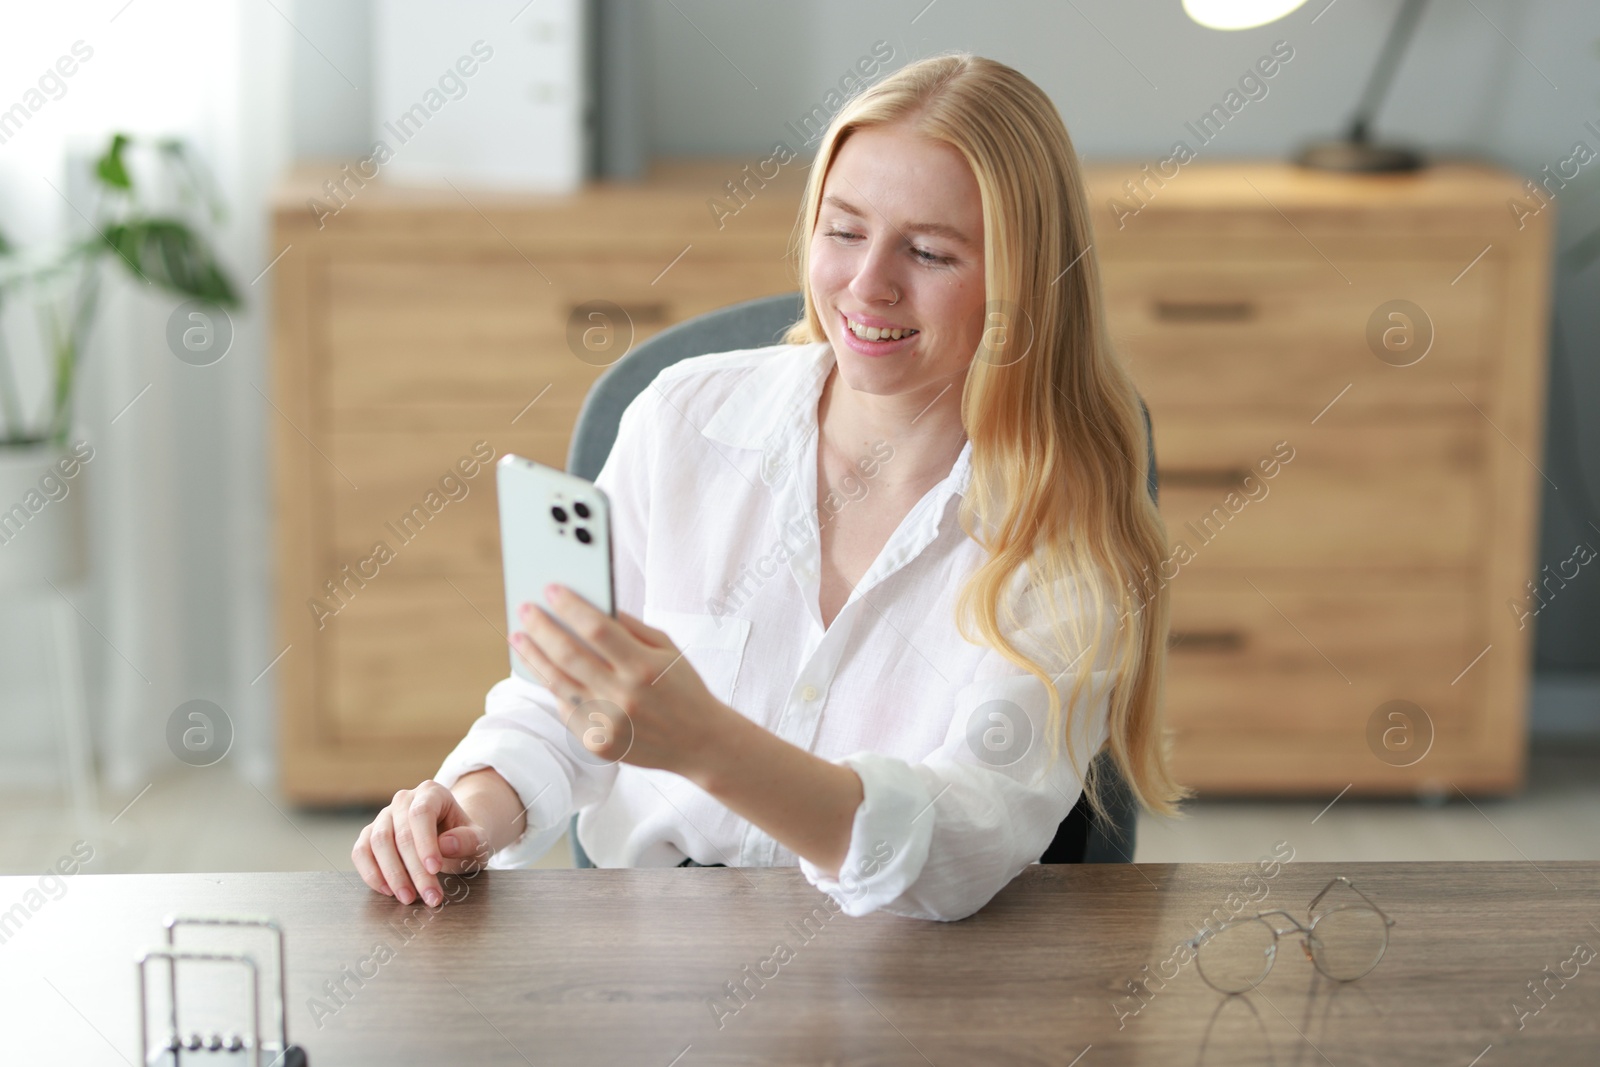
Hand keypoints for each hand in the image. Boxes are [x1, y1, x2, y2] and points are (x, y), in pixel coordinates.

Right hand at [352, 780, 490, 905]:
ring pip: (377, 842)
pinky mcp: (370, 834)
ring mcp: (384, 816)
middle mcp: (403, 800)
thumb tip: (446, 844)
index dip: (425, 842)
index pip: (421, 813)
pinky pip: (361, 852)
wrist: (452, 840)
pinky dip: (371, 873)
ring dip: (392, 875)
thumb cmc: (465, 839)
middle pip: (401, 833)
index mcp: (431, 793)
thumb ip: (469, 840)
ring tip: (409, 898)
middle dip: (414, 870)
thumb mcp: (478, 840)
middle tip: (429, 896)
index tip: (435, 868)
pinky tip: (388, 891)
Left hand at [511, 584, 737, 780]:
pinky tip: (544, 670)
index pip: (597, 628)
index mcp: (645, 667)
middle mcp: (625, 696)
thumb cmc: (683, 688)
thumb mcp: (668, 650)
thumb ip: (631, 628)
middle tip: (525, 610)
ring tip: (519, 638)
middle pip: (569, 655)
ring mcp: (608, 724)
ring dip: (534, 657)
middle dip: (542, 628)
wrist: (699, 742)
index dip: (570, 606)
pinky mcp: (598, 744)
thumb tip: (591, 606)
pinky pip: (566, 710)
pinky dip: (553, 687)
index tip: (550, 589)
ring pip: (558, 684)